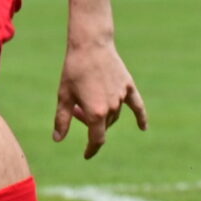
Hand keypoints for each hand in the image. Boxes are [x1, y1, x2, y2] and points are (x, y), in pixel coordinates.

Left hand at [53, 36, 146, 159]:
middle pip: (103, 126)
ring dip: (102, 115)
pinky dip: (140, 117)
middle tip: (76, 109)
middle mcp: (111, 107)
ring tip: (85, 101)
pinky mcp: (128, 86)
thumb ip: (62, 121)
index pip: (97, 140)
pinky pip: (136, 106)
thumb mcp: (63, 96)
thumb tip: (57, 140)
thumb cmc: (73, 70)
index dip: (91, 149)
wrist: (90, 45)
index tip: (86, 155)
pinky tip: (143, 128)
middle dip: (90, 123)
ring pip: (114, 115)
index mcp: (95, 113)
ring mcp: (121, 97)